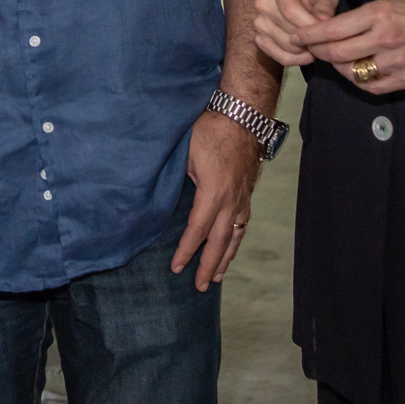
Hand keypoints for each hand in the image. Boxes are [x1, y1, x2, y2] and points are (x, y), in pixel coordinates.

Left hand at [171, 108, 260, 290]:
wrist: (241, 116)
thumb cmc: (209, 130)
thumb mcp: (185, 152)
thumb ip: (175, 177)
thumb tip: (157, 194)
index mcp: (213, 193)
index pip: (197, 230)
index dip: (187, 251)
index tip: (176, 268)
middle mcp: (231, 201)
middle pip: (220, 242)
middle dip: (209, 265)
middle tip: (201, 287)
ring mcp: (242, 199)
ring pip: (235, 236)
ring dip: (226, 258)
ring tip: (217, 277)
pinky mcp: (247, 193)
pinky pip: (242, 224)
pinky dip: (236, 241)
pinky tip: (231, 248)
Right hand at [252, 0, 338, 67]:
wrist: (296, 2)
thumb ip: (325, 6)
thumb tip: (323, 20)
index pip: (290, 10)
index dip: (310, 24)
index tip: (326, 32)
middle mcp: (263, 4)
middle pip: (290, 31)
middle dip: (311, 39)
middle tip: (324, 39)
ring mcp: (258, 23)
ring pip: (287, 46)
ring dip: (306, 51)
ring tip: (316, 44)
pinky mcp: (259, 39)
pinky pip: (281, 57)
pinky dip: (298, 60)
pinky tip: (307, 54)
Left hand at [295, 0, 404, 94]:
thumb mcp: (396, 5)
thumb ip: (365, 18)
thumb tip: (333, 28)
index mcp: (381, 15)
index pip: (333, 29)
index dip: (309, 35)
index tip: (295, 36)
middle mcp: (386, 39)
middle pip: (336, 54)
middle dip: (318, 53)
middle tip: (310, 50)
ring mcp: (396, 62)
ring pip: (351, 71)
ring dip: (338, 67)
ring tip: (335, 60)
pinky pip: (370, 86)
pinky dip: (358, 80)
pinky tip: (357, 71)